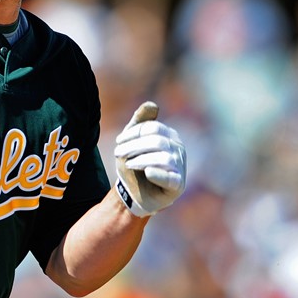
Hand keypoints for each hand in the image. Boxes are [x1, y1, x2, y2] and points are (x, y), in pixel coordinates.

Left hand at [113, 102, 186, 217]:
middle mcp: (178, 149)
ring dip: (141, 160)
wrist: (134, 193)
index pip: (152, 128)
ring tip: (128, 164)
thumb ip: (140, 122)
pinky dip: (158, 174)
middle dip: (134, 147)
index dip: (133, 133)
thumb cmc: (134, 164)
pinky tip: (147, 172)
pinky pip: (170, 178)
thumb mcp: (132, 142)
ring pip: (163, 158)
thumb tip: (152, 104)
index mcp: (169, 136)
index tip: (118, 142)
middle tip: (118, 154)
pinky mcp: (177, 185)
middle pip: (156, 141)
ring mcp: (180, 167)